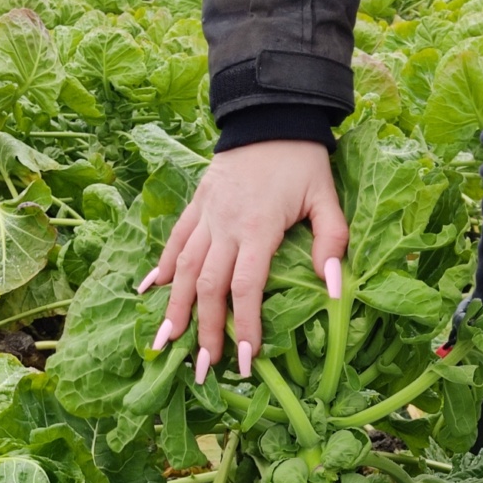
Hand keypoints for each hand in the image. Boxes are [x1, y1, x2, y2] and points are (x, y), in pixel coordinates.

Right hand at [144, 140, 348, 378]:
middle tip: (201, 370)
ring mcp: (206, 215)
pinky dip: (160, 268)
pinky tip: (148, 293)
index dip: (245, 326)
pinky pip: (173, 240)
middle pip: (208, 286)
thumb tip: (335, 289)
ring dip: (173, 308)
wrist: (270, 112)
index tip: (246, 361)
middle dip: (204, 331)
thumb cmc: (303, 160)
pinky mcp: (196, 205)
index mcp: (258, 227)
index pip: (246, 287)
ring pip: (182, 268)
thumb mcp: (326, 198)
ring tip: (163, 343)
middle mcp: (225, 225)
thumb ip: (331, 242)